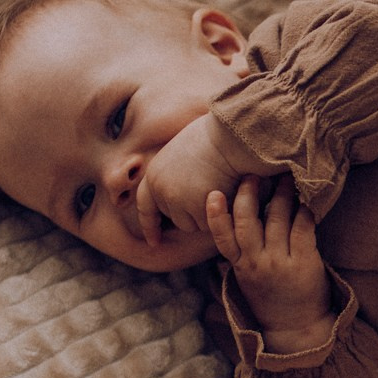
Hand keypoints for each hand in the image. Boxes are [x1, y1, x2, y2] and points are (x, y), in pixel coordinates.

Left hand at [136, 112, 255, 241]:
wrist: (231, 136)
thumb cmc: (215, 138)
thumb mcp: (182, 153)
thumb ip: (175, 175)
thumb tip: (182, 192)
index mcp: (154, 174)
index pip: (146, 206)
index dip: (150, 225)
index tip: (154, 241)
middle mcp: (160, 190)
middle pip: (176, 219)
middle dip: (193, 213)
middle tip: (211, 190)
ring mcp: (177, 200)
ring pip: (194, 225)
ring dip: (207, 215)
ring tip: (219, 188)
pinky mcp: (197, 209)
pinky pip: (211, 224)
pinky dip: (221, 214)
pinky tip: (227, 192)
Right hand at [208, 177, 333, 352]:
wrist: (297, 327)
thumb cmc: (271, 298)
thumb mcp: (246, 280)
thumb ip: (236, 256)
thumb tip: (223, 229)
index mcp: (240, 266)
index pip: (222, 238)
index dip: (216, 216)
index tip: (213, 194)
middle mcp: (257, 264)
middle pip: (247, 222)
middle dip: (248, 195)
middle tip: (251, 175)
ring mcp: (280, 263)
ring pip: (276, 219)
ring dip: (281, 195)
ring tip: (285, 178)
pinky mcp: (305, 262)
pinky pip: (303, 228)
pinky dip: (304, 211)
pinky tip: (306, 200)